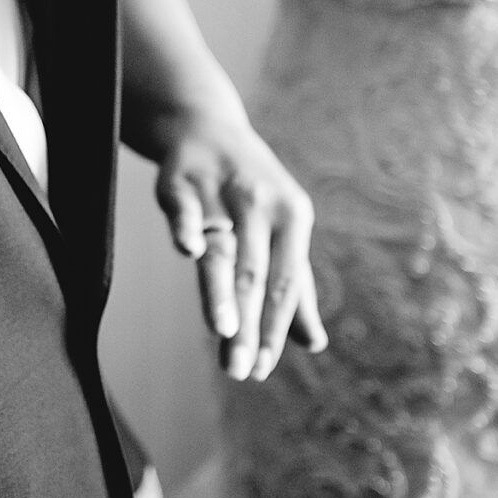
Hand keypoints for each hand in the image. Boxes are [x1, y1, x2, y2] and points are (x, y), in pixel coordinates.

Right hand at [155, 111, 325, 381]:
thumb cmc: (250, 192)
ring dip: (221, 291)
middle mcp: (262, 204)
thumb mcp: (281, 231)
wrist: (207, 126)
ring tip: (223, 331)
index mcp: (293, 219)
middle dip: (248, 325)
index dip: (274, 329)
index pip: (284, 284)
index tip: (260, 370)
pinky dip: (187, 225)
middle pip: (254, 274)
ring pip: (223, 247)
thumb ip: (294, 288)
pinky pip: (185, 205)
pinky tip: (187, 249)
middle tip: (239, 371)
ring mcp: (222, 189)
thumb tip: (315, 343)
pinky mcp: (182, 178)